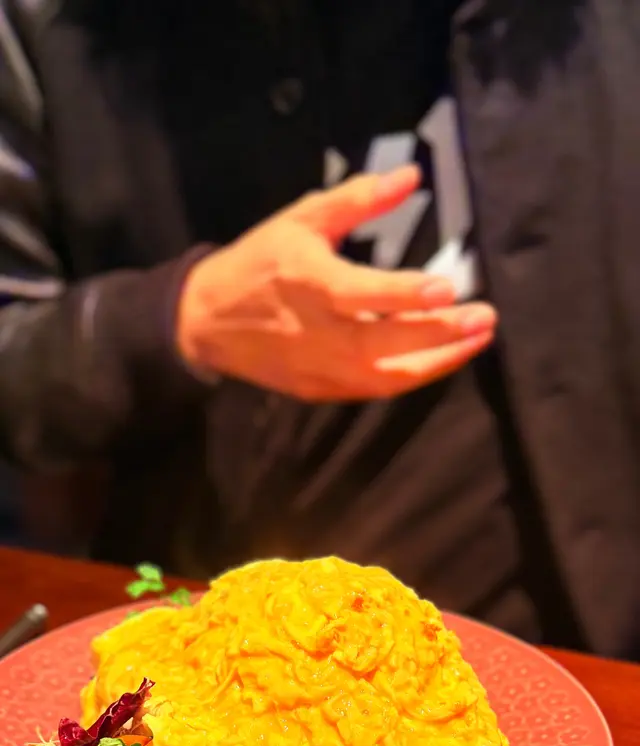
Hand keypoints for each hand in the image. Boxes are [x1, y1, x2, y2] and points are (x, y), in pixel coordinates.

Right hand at [176, 165, 496, 400]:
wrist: (208, 321)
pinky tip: (442, 358)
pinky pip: (373, 389)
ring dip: (437, 362)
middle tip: (484, 318)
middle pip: (384, 344)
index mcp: (308, 283)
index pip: (363, 295)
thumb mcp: (302, 219)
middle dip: (439, 335)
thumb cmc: (260, 262)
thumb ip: (357, 199)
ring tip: (475, 340)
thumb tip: (411, 176)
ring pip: (385, 377)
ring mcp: (318, 369)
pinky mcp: (320, 390)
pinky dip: (411, 376)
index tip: (448, 288)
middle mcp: (315, 333)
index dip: (406, 295)